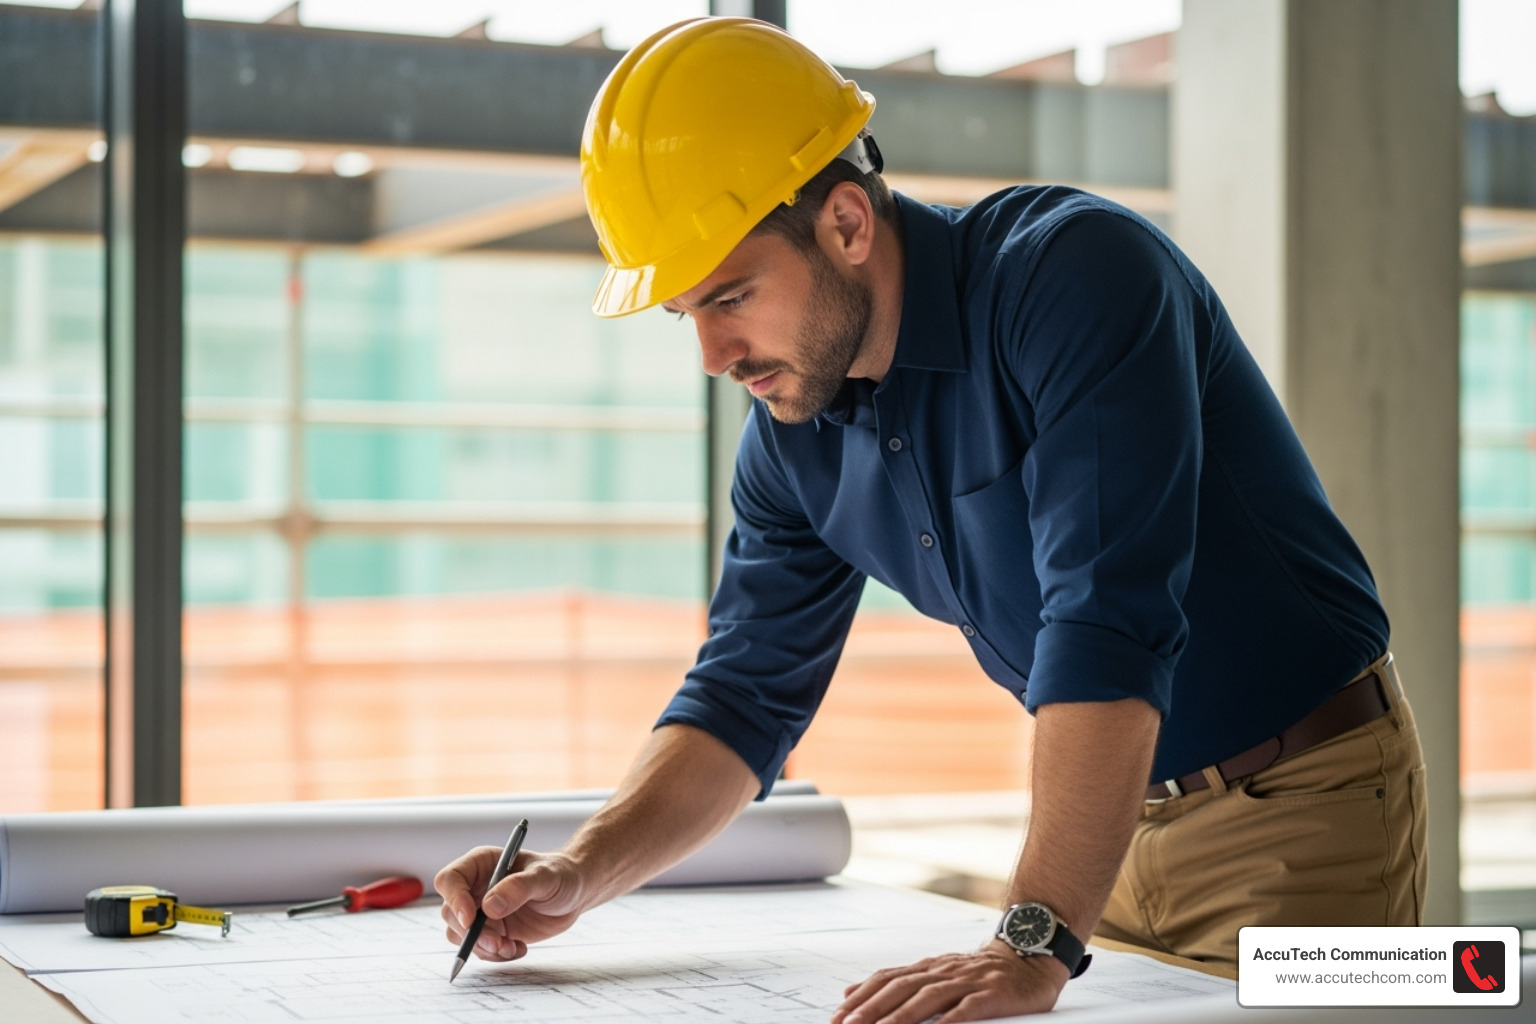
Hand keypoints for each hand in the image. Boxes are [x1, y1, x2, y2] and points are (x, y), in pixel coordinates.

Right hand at [434, 846, 586, 961]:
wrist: (573, 894)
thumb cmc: (560, 875)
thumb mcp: (545, 876)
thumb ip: (518, 887)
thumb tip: (489, 906)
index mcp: (482, 864)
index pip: (450, 879)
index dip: (455, 899)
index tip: (471, 920)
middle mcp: (476, 888)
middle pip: (450, 912)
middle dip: (471, 933)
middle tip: (498, 942)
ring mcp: (481, 911)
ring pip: (461, 935)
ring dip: (483, 948)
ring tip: (512, 947)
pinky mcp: (491, 932)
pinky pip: (479, 950)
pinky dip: (496, 955)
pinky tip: (518, 948)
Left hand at [832, 940, 1068, 1022]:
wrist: (1028, 957)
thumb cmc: (979, 972)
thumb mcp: (934, 972)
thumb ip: (898, 981)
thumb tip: (852, 992)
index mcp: (927, 968)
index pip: (887, 980)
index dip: (861, 998)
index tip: (838, 1017)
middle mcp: (943, 971)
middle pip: (901, 988)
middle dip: (872, 1009)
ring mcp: (968, 982)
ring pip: (928, 997)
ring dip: (902, 1016)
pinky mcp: (992, 994)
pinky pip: (968, 1008)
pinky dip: (950, 1019)